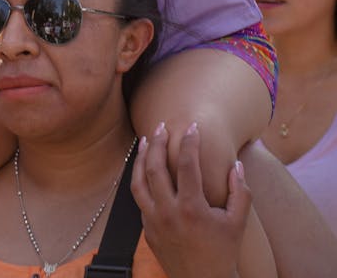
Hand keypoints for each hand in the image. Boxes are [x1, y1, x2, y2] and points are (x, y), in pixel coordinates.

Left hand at [132, 123, 250, 277]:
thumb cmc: (223, 252)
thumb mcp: (238, 223)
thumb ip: (240, 192)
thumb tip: (236, 165)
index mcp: (192, 208)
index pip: (186, 164)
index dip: (189, 142)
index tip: (192, 127)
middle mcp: (169, 213)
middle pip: (155, 167)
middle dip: (157, 142)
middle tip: (162, 126)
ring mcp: (154, 223)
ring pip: (138, 182)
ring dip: (140, 158)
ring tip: (145, 140)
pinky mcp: (147, 231)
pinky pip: (140, 200)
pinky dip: (142, 181)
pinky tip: (147, 170)